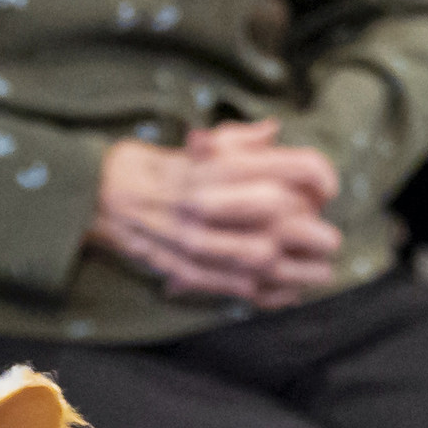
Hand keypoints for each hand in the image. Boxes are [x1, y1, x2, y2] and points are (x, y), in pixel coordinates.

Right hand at [86, 123, 341, 306]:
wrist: (98, 197)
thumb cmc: (154, 167)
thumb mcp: (197, 143)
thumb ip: (239, 140)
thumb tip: (275, 132)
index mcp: (214, 166)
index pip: (285, 168)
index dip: (318, 176)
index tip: (328, 187)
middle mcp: (206, 202)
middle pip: (281, 217)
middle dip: (315, 231)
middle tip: (329, 238)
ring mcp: (194, 241)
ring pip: (264, 259)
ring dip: (302, 270)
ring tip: (321, 271)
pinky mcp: (185, 270)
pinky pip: (238, 288)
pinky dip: (271, 295)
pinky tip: (289, 292)